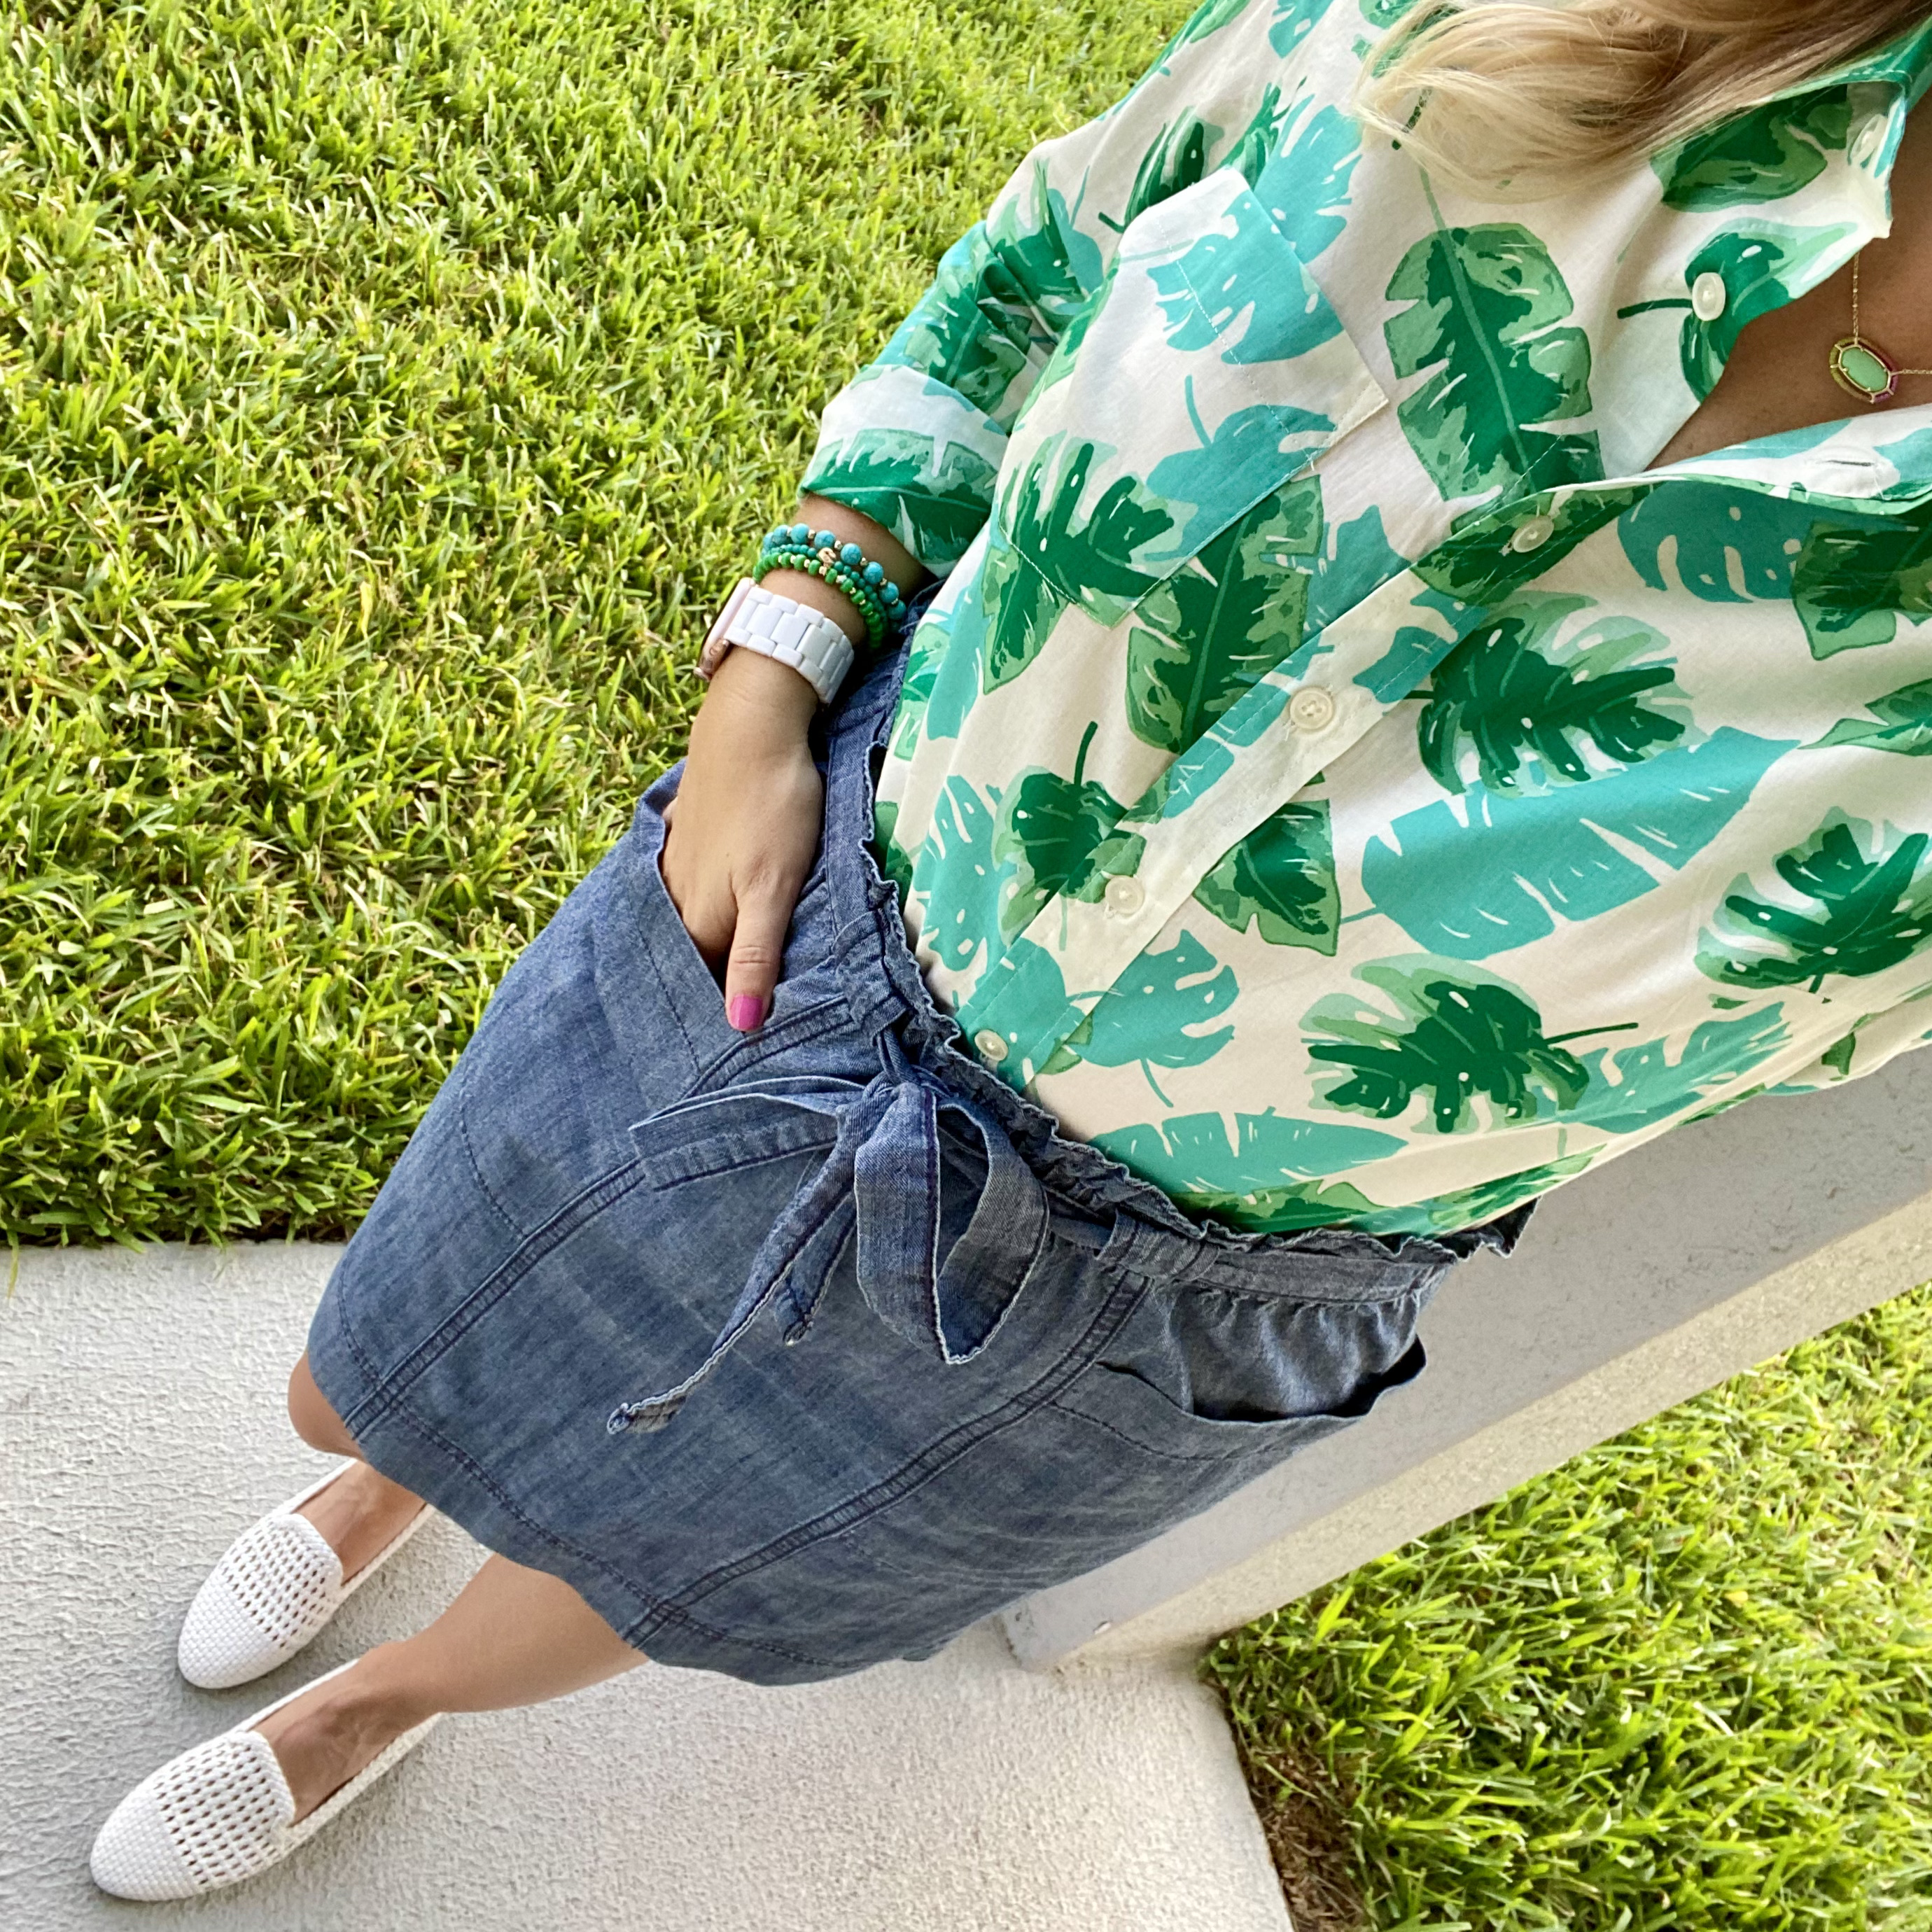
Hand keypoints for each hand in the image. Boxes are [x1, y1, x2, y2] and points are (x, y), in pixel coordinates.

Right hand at [660, 648, 822, 1031]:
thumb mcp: (774, 889)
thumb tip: (738, 1028)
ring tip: (732, 977)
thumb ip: (756, 957)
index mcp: (697, 921)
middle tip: (739, 1023)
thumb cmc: (774, 808)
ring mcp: (676, 865)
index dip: (724, 1016)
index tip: (743, 1051)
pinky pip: (693, 886)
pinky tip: (720, 909)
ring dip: (709, 948)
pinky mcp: (687, 836)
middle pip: (695, 959)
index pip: (706, 989)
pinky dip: (707, 905)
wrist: (751, 725)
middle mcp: (676, 900)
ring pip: (692, 923)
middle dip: (714, 989)